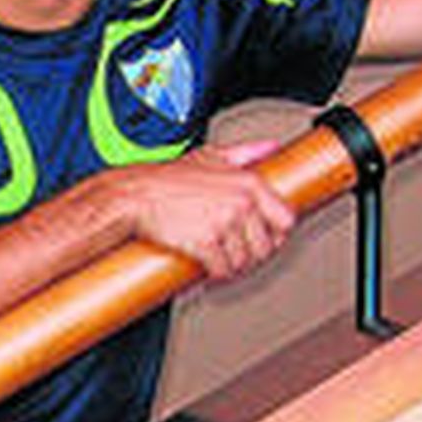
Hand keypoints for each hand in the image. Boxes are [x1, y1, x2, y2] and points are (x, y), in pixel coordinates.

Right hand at [117, 139, 295, 281]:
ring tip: (222, 260)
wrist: (135, 196)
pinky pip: (223, 270)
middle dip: (253, 254)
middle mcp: (241, 203)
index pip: (286, 219)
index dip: (276, 234)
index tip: (266, 237)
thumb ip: (246, 152)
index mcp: (249, 183)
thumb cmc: (169, 178)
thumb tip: (270, 147)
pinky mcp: (206, 244)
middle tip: (238, 253)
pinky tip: (209, 268)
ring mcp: (224, 224)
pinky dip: (217, 274)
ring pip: (245, 261)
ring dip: (234, 266)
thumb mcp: (211, 155)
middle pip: (267, 246)